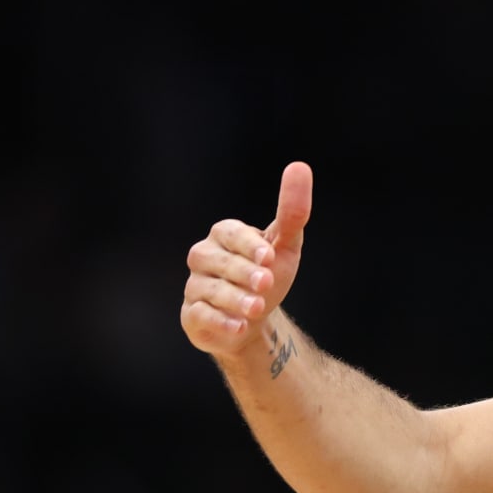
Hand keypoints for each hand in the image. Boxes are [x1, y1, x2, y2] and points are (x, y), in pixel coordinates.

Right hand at [180, 161, 312, 356]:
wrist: (254, 319)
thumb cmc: (267, 274)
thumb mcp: (284, 245)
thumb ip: (292, 212)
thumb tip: (300, 166)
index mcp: (224, 236)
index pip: (231, 234)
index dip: (249, 245)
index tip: (269, 256)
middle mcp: (204, 257)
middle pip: (220, 262)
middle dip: (244, 272)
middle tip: (266, 283)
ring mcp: (195, 286)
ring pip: (209, 289)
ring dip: (235, 299)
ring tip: (257, 308)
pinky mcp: (192, 315)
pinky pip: (200, 315)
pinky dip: (220, 321)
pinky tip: (239, 326)